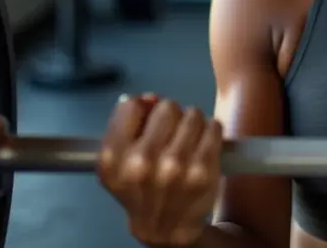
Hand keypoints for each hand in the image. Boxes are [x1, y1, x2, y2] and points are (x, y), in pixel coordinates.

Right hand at [97, 93, 224, 247]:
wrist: (164, 227)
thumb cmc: (140, 188)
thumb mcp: (117, 162)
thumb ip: (127, 125)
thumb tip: (150, 98)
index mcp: (113, 158)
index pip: (130, 106)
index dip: (142, 111)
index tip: (147, 124)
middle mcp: (142, 163)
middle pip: (166, 106)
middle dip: (170, 116)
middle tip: (170, 134)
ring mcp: (175, 167)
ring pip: (193, 114)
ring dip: (192, 123)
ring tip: (186, 141)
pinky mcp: (203, 170)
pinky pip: (213, 126)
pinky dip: (210, 131)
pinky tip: (201, 145)